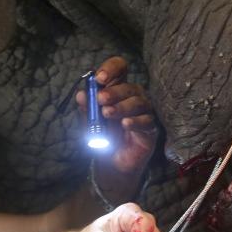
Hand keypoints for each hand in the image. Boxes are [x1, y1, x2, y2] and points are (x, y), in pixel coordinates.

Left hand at [77, 56, 158, 196]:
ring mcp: (144, 111)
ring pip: (138, 102)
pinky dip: (135, 121)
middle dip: (114, 91)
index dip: (111, 69)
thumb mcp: (90, 121)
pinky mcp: (151, 127)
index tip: (100, 78)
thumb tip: (80, 95)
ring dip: (121, 106)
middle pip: (129, 86)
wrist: (112, 162)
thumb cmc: (104, 136)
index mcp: (118, 89)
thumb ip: (87, 109)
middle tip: (100, 99)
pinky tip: (125, 124)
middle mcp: (133, 96)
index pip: (120, 68)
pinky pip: (146, 120)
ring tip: (107, 114)